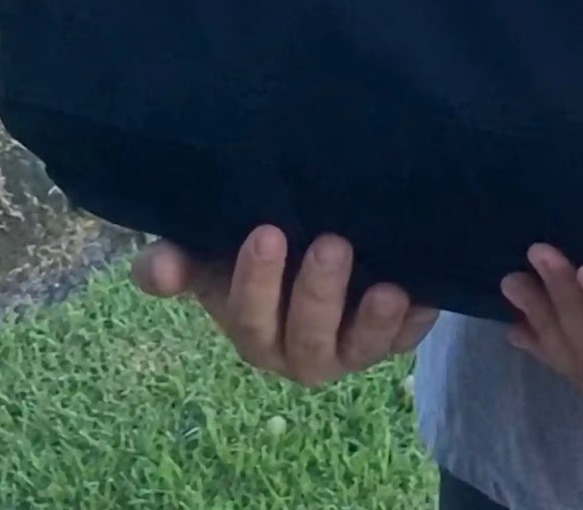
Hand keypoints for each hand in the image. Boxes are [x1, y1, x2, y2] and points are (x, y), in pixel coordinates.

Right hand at [132, 227, 437, 385]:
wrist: (322, 235)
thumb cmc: (261, 246)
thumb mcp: (215, 248)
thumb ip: (180, 257)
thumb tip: (155, 267)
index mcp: (255, 328)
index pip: (250, 316)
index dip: (256, 283)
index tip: (267, 232)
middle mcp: (301, 349)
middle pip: (307, 339)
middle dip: (318, 296)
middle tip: (332, 245)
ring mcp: (351, 345)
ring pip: (360, 349)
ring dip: (373, 322)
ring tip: (388, 288)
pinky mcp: (396, 334)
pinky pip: (409, 337)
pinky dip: (417, 319)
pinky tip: (427, 292)